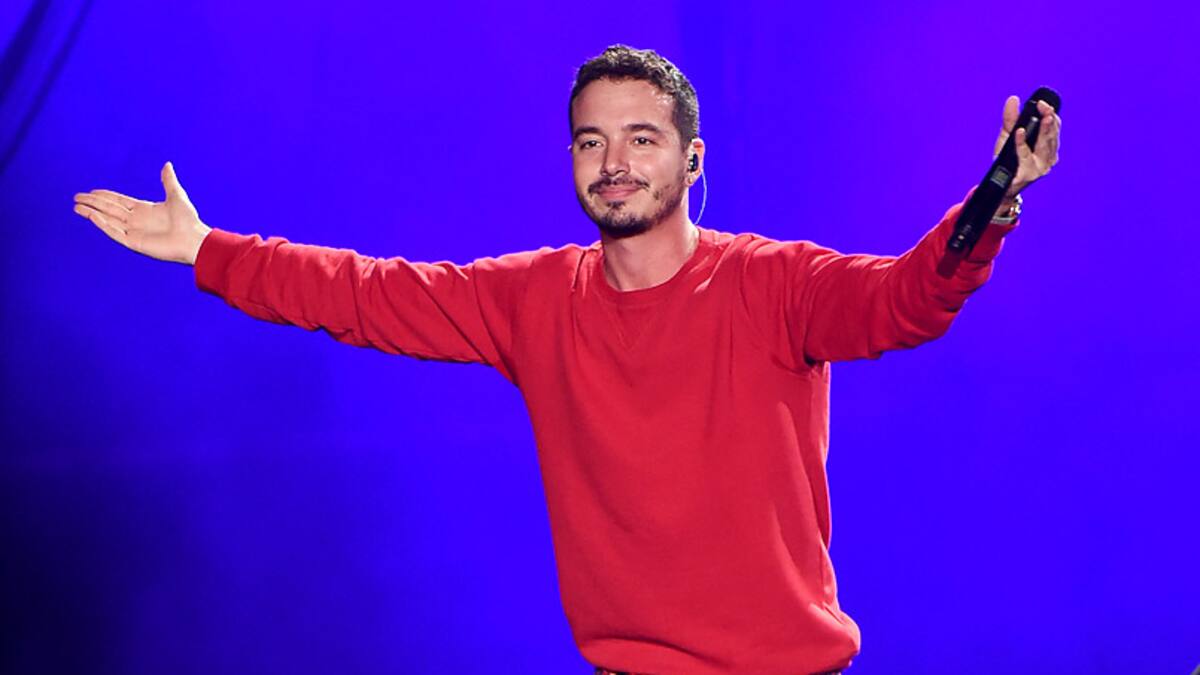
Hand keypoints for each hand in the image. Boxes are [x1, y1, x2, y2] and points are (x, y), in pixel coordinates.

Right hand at [74, 162, 211, 264]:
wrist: (194, 240)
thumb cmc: (188, 220)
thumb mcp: (177, 195)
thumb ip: (168, 181)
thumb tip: (167, 165)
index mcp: (145, 210)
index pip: (119, 202)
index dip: (105, 196)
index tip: (91, 191)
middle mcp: (137, 221)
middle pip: (109, 209)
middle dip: (93, 203)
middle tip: (76, 197)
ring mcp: (134, 232)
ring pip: (107, 220)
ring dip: (92, 213)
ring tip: (77, 206)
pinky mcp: (135, 243)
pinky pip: (114, 232)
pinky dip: (103, 224)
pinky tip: (92, 216)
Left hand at [992, 95, 1061, 198]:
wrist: (999, 184)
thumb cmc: (1007, 159)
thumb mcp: (1008, 136)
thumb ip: (1011, 118)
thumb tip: (1013, 98)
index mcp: (1047, 146)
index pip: (1054, 127)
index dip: (1051, 114)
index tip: (1043, 104)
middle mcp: (1048, 156)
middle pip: (1052, 135)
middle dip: (1049, 120)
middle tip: (1045, 107)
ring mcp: (1041, 166)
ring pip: (1044, 145)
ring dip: (1044, 130)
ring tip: (1043, 117)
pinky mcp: (1029, 174)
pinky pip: (1026, 156)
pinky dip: (1022, 144)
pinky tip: (1019, 133)